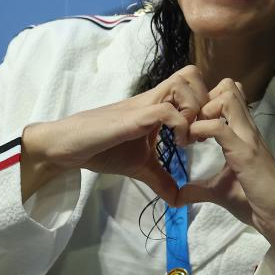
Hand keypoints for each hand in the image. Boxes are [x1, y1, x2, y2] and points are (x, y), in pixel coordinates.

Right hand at [20, 65, 210, 203]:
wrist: (67, 147)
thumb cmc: (102, 150)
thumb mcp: (140, 166)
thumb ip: (161, 179)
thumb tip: (178, 200)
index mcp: (158, 106)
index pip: (192, 83)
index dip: (206, 101)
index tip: (207, 131)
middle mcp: (154, 99)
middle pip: (192, 74)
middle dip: (206, 101)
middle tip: (204, 130)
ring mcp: (144, 105)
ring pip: (183, 84)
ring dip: (194, 110)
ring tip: (191, 138)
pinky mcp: (133, 117)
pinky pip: (166, 110)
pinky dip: (180, 125)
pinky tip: (179, 146)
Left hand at [173, 79, 274, 274]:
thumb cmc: (255, 202)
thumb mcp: (220, 192)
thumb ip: (199, 189)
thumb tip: (178, 196)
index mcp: (243, 134)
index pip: (229, 96)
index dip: (206, 102)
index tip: (190, 124)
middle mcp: (247, 129)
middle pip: (229, 87)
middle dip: (203, 98)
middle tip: (189, 123)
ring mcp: (248, 138)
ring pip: (227, 98)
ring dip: (203, 110)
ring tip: (191, 132)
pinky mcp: (245, 152)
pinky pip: (219, 126)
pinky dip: (199, 130)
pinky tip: (191, 144)